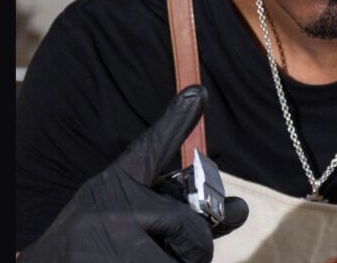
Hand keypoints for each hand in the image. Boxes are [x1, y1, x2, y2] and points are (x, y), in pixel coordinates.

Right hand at [20, 85, 249, 261]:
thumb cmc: (96, 241)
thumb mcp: (126, 213)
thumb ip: (184, 211)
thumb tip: (240, 207)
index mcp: (117, 185)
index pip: (151, 148)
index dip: (177, 121)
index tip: (198, 91)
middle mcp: (112, 205)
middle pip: (193, 231)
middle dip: (194, 249)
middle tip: (166, 251)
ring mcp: (111, 240)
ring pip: (186, 261)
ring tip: (142, 259)